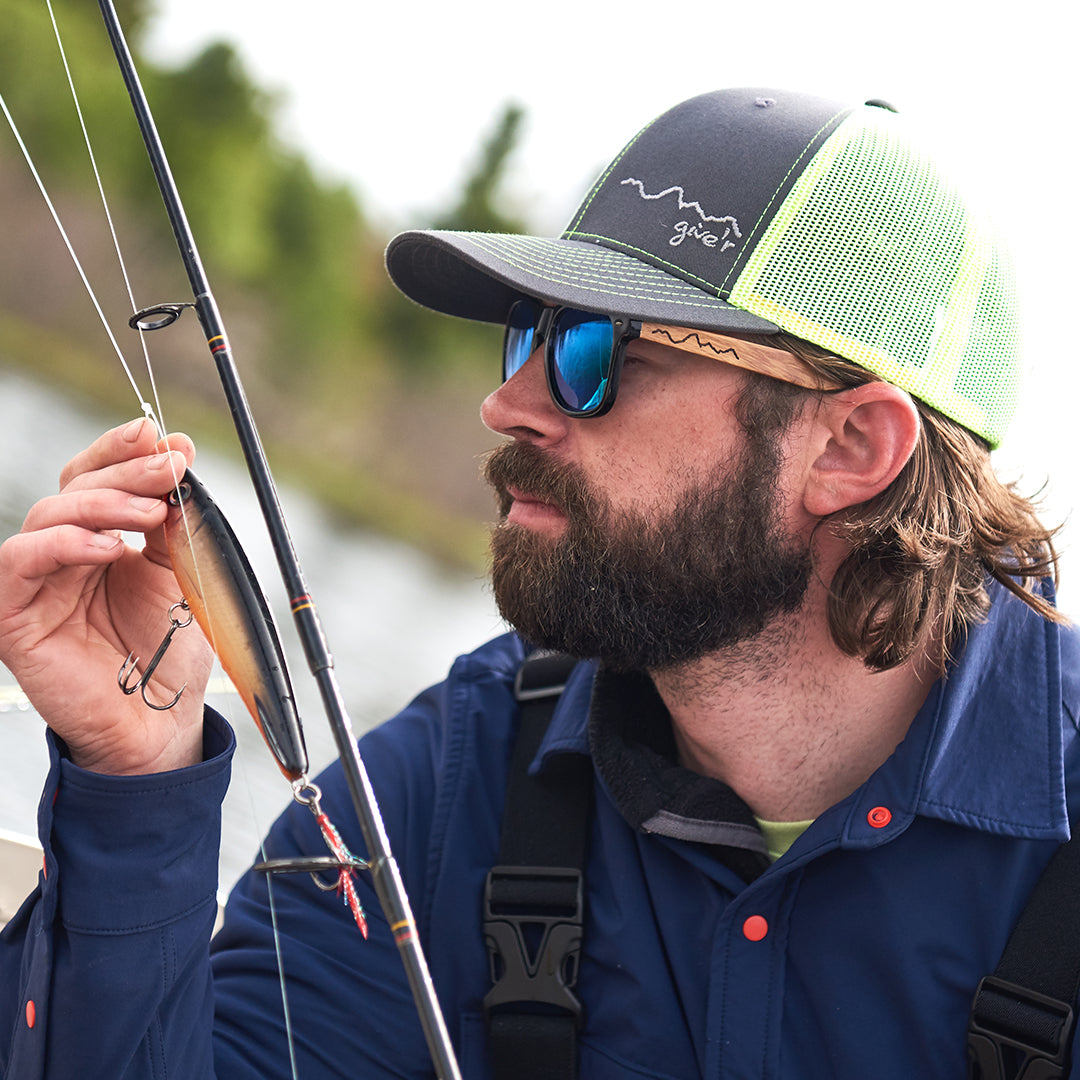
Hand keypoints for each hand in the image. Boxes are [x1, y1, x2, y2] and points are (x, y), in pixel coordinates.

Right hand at [0, 418, 213, 773]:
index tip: (162, 437)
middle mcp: (62, 555)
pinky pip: (19, 561)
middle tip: (169, 468)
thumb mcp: (180, 569)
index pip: (96, 477)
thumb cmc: (168, 650)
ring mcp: (35, 583)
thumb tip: (177, 447)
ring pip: (48, 514)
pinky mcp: (13, 615)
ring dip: (103, 503)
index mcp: (98, 539)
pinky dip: (64, 544)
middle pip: (75, 488)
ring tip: (150, 512)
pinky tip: (109, 547)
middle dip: (126, 471)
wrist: (160, 720)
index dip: (122, 451)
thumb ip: (173, 517)